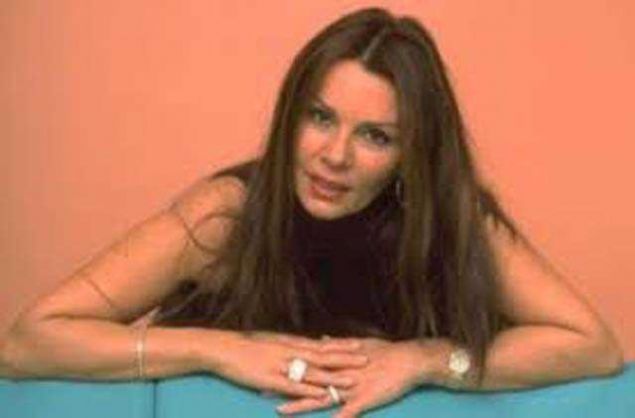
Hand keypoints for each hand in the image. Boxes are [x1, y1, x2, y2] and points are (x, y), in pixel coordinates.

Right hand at [201, 330, 367, 399]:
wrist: (223, 348)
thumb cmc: (245, 345)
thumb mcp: (270, 342)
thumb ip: (288, 347)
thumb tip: (302, 348)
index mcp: (291, 343)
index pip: (322, 344)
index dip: (341, 346)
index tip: (360, 345)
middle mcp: (290, 352)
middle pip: (323, 355)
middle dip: (345, 359)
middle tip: (367, 359)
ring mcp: (281, 365)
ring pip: (312, 372)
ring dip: (333, 376)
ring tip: (352, 380)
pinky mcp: (270, 379)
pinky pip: (293, 385)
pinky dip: (309, 390)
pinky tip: (322, 395)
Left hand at [276, 338, 432, 417]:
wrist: (408, 360)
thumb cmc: (385, 352)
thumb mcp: (359, 344)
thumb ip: (337, 343)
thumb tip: (321, 338)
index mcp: (337, 360)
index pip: (307, 364)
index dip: (287, 367)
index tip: (267, 368)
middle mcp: (339, 373)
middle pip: (306, 381)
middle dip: (284, 386)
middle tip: (260, 390)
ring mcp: (350, 387)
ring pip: (319, 397)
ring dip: (300, 405)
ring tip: (280, 411)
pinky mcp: (363, 400)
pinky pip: (346, 413)